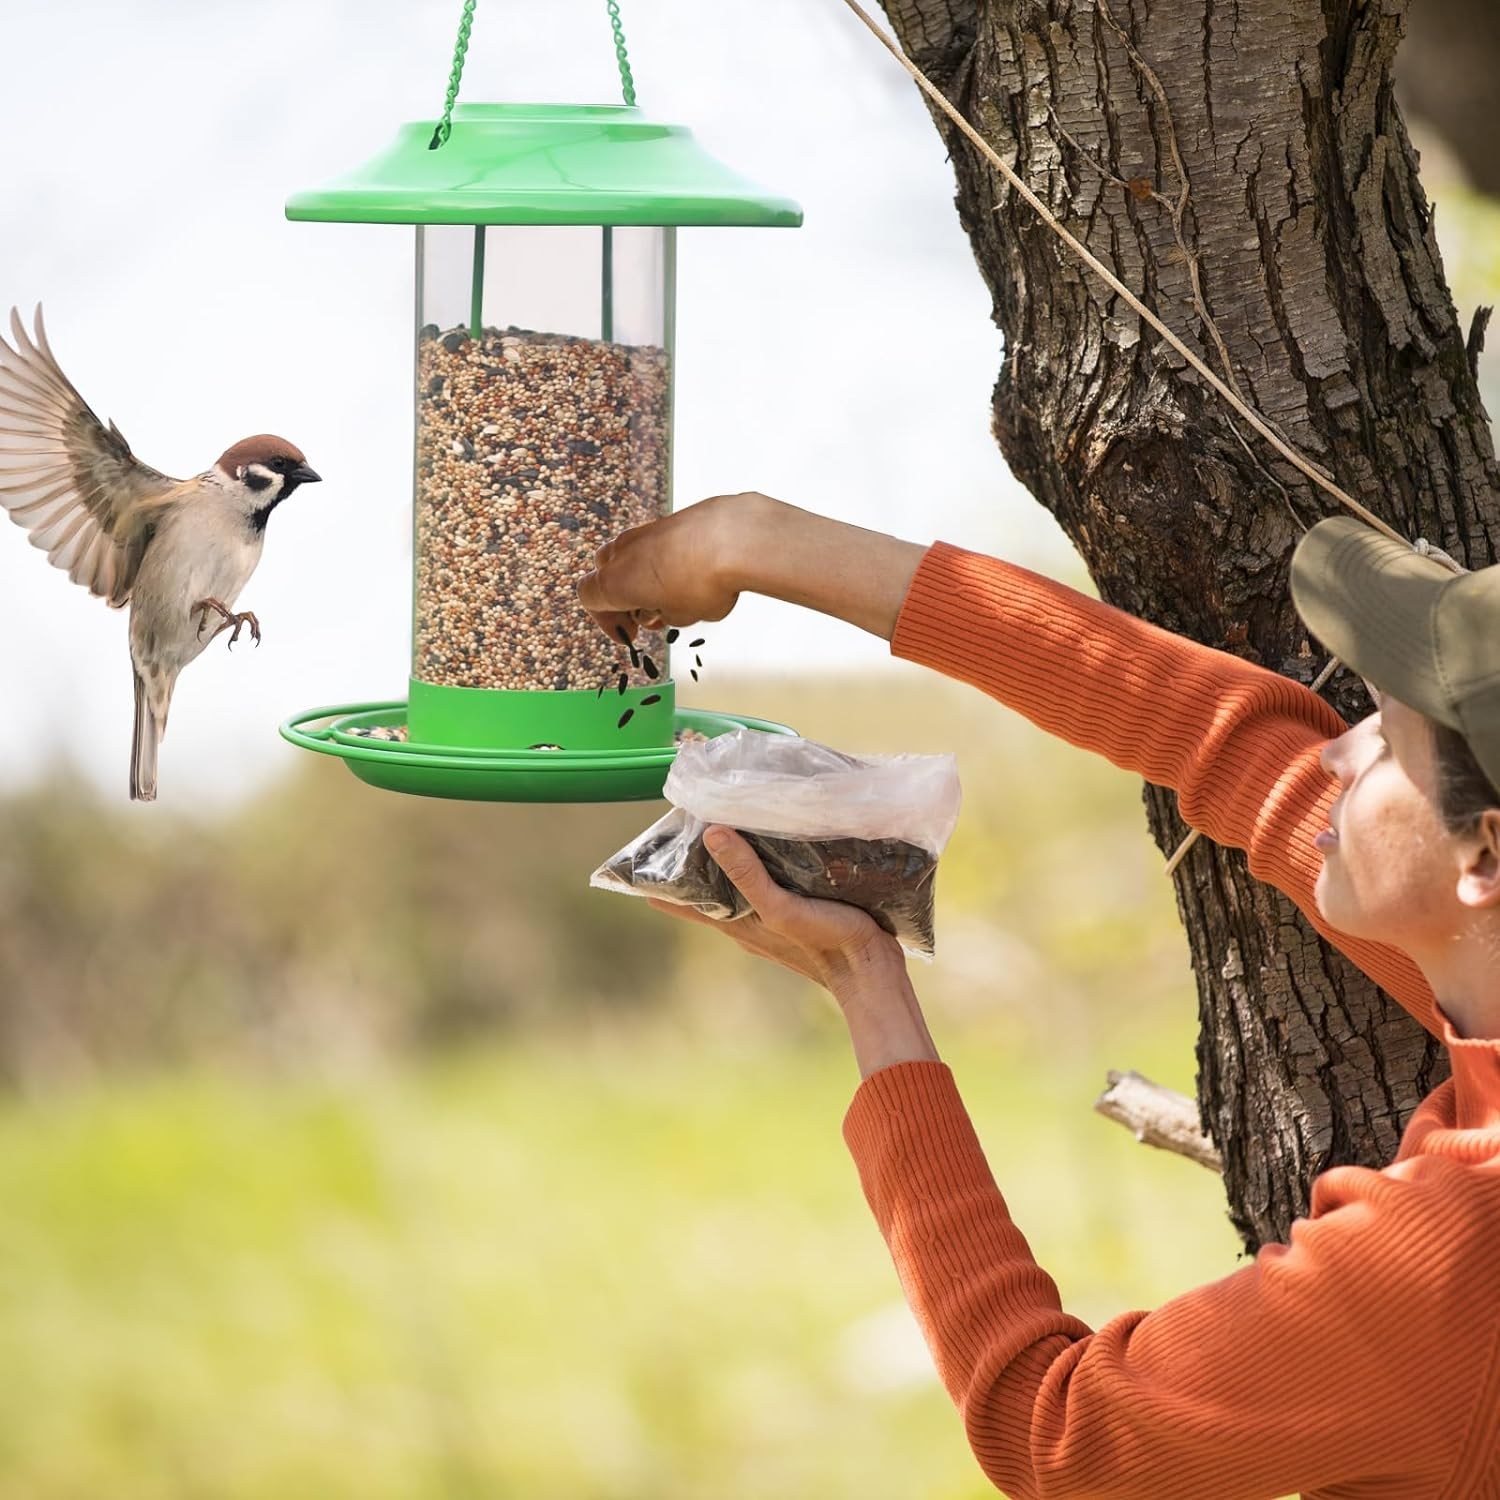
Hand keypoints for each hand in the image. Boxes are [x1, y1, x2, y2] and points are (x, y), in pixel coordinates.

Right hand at [576, 492, 769, 644]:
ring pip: (633, 556)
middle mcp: (623, 551)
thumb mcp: (682, 617)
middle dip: (624, 596)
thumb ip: (664, 615)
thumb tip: (664, 609)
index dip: (607, 621)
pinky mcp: (669, 519)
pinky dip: (666, 561)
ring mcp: (645, 531)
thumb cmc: (704, 580)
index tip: (626, 634)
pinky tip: (694, 575)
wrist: (736, 536)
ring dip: (646, 578)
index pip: (590, 598)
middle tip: (648, 615)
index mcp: (614, 581)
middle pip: (606, 573)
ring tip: (677, 598)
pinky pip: (657, 544)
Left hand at [646, 826, 900, 989]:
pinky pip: (760, 885)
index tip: (647, 845)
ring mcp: (768, 919)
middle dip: (689, 861)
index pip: (677, 902)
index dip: (660, 877)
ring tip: (717, 821)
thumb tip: (712, 834)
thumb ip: (748, 874)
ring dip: (721, 860)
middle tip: (681, 820)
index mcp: (733, 923)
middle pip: (701, 891)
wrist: (870, 973)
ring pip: (731, 887)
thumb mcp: (780, 907)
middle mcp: (743, 923)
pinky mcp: (793, 913)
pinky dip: (752, 865)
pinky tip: (765, 845)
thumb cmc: (824, 941)